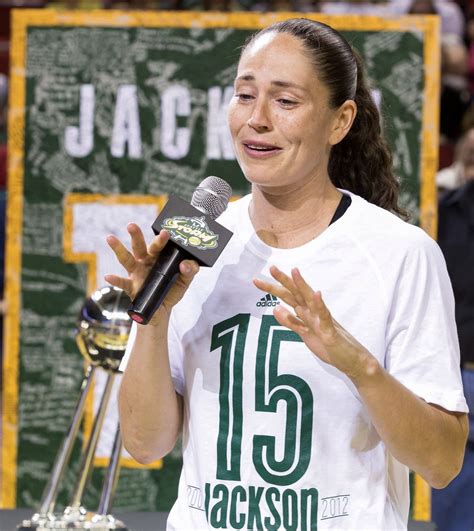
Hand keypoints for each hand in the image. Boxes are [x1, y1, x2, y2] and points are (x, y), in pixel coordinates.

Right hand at [105, 223, 198, 322]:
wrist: (163, 310)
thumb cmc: (172, 290)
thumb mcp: (185, 280)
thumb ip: (190, 271)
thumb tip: (185, 264)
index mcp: (158, 257)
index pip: (159, 245)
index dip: (161, 239)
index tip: (165, 232)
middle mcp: (145, 262)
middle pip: (139, 247)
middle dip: (136, 236)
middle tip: (131, 225)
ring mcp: (136, 274)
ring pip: (126, 259)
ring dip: (118, 249)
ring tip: (110, 238)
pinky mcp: (131, 287)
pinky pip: (122, 282)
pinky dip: (115, 280)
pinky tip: (108, 276)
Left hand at [253, 266, 373, 381]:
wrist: (352, 360)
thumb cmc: (328, 345)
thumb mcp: (304, 333)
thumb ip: (291, 321)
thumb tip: (276, 309)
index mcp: (306, 313)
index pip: (287, 296)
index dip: (273, 288)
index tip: (257, 279)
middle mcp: (313, 312)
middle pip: (295, 293)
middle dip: (283, 281)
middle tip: (270, 268)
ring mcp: (322, 320)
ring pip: (310, 300)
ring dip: (303, 286)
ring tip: (294, 271)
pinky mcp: (330, 332)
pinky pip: (325, 317)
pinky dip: (321, 306)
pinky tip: (317, 295)